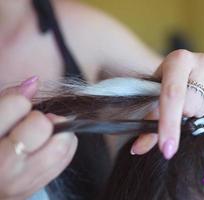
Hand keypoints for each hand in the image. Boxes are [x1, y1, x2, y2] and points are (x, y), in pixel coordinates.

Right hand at [0, 77, 77, 199]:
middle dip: (43, 117)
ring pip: (60, 146)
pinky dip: (64, 144)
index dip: (20, 101)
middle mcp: (2, 166)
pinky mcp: (35, 186)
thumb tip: (34, 82)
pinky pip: (64, 159)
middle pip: (42, 127)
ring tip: (45, 131)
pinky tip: (50, 142)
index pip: (17, 106)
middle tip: (35, 120)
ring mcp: (21, 181)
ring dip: (60, 131)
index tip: (18, 106)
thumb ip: (8, 98)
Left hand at [130, 49, 203, 158]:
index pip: (173, 94)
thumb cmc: (165, 86)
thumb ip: (147, 126)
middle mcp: (202, 60)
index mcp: (178, 59)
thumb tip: (138, 149)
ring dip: (196, 115)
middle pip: (191, 107)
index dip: (169, 123)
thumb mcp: (154, 101)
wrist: (185, 72)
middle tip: (179, 106)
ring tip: (192, 100)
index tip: (167, 149)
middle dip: (183, 116)